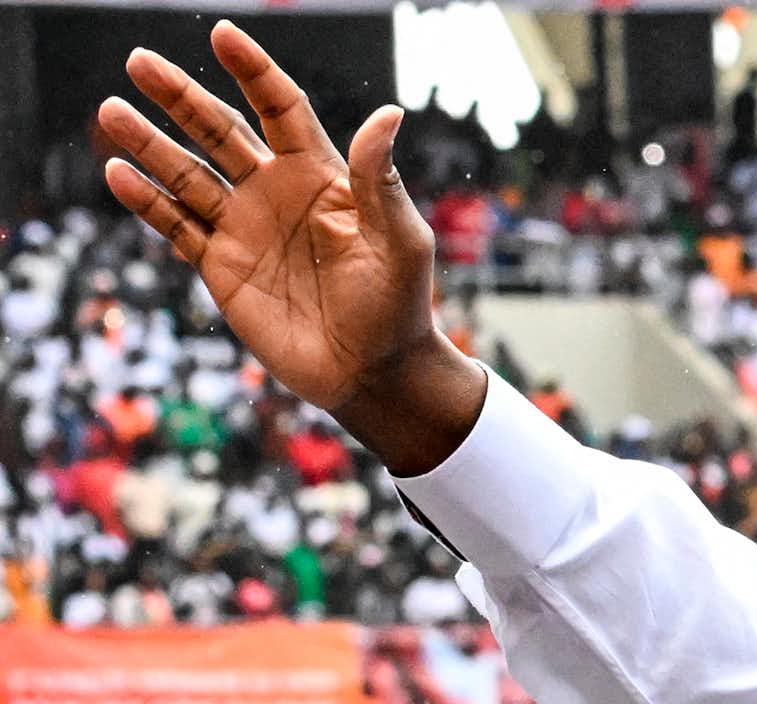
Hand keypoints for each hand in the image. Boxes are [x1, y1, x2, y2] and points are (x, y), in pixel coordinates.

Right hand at [95, 21, 482, 472]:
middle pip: (220, 131)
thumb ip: (381, 178)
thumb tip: (388, 113)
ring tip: (111, 111)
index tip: (223, 34)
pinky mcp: (222, 267)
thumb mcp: (399, 238)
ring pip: (187, 174)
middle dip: (181, 97)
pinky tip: (118, 174)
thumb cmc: (399, 303)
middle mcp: (277, 193)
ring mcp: (245, 228)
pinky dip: (147, 201)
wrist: (374, 370)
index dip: (253, 72)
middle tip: (140, 61)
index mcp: (322, 176)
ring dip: (149, 144)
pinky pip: (177, 226)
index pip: (281, 109)